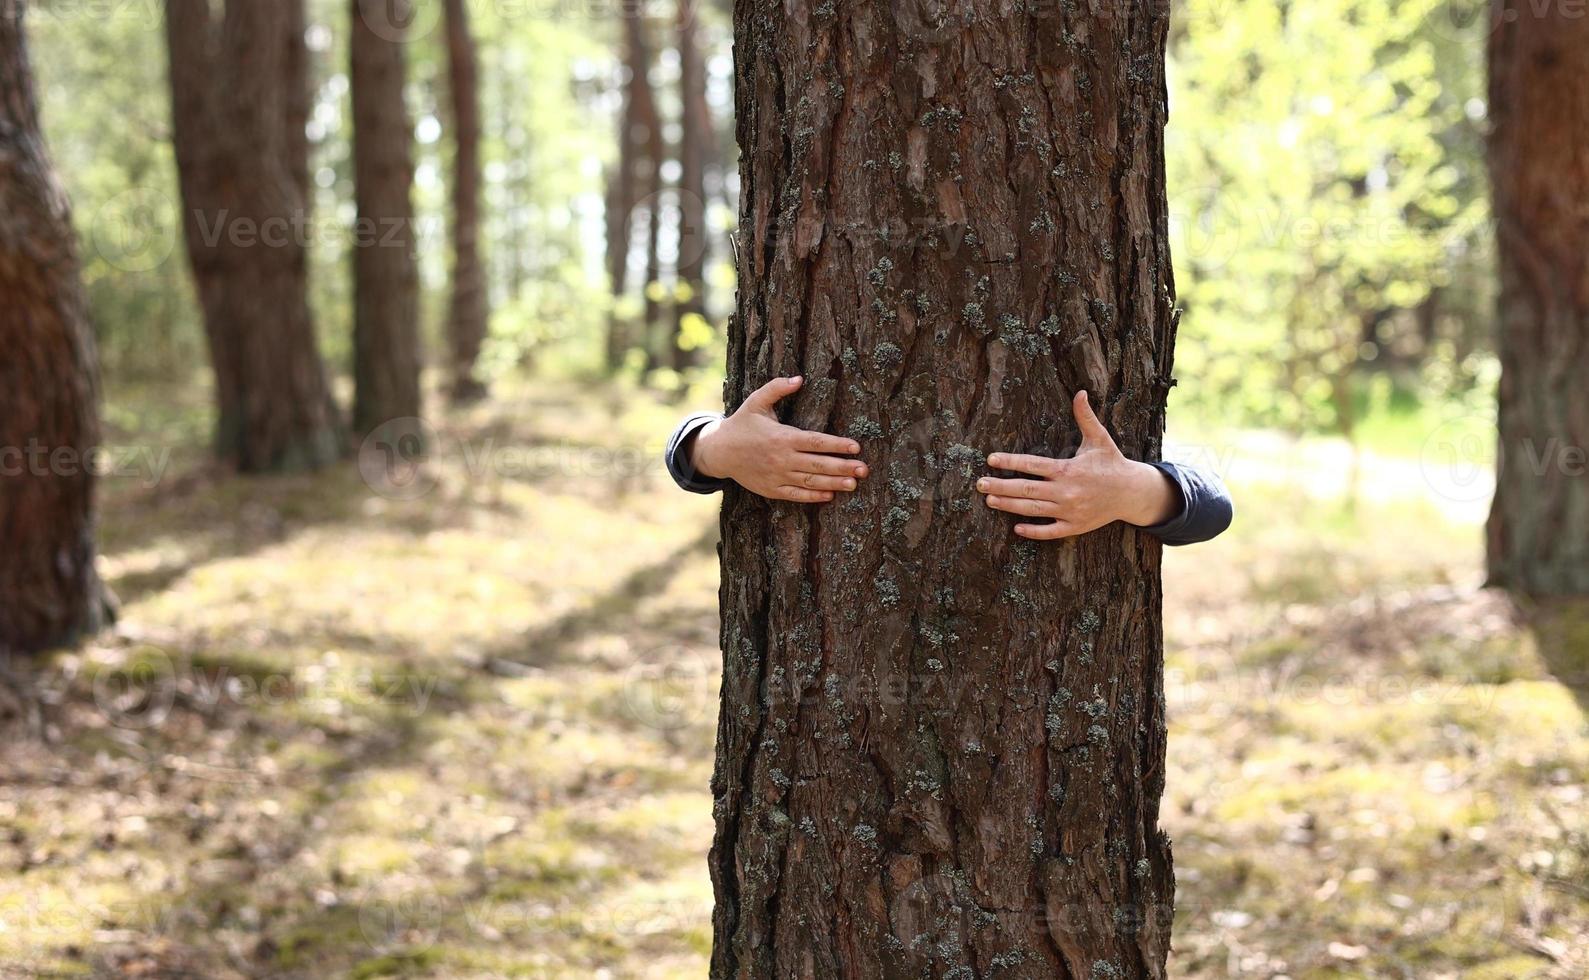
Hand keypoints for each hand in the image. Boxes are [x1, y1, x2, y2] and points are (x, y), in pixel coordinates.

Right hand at [690, 376, 869, 503]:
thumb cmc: (742, 424)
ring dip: (834, 483)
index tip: (856, 447)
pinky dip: (813, 496)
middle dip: (843, 467)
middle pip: (819, 464)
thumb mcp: (757, 401)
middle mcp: (782, 458)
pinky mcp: (772, 489)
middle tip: (864, 469)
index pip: (816, 442)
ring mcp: (777, 476)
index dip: (837, 445)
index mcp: (782, 437)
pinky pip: (796, 494)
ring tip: (853, 484)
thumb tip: (799, 378)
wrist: (719, 452)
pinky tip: (830, 494)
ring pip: (811, 482)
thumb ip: (777, 387)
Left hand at [976, 391, 1179, 539]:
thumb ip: (1085, 417)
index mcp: (1068, 469)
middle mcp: (1067, 491)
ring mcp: (1070, 511)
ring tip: (990, 500)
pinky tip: (1016, 529)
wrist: (1132, 493)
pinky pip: (1051, 532)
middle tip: (980, 484)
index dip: (1010, 461)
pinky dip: (1034, 532)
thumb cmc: (1111, 463)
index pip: (1033, 464)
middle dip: (1001, 486)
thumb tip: (1080, 393)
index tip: (991, 459)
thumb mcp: (1099, 439)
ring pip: (1033, 510)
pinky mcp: (1075, 527)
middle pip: (1027, 490)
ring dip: (1010, 506)